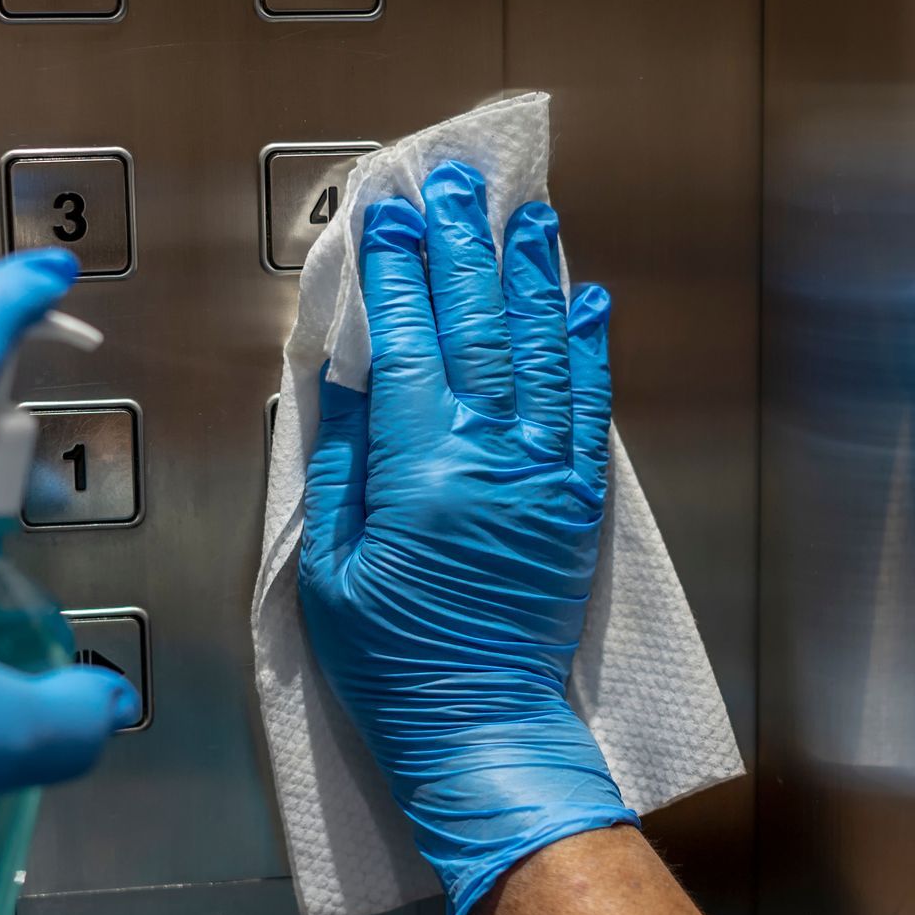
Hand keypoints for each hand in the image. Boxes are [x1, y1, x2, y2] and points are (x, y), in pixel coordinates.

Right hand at [298, 161, 635, 914]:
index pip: (408, 344)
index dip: (395, 272)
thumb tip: (346, 380)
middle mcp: (493, 460)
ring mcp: (546, 477)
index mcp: (421, 474)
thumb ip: (339, 466)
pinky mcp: (577, 501)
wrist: (482, 728)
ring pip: (540, 352)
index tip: (387, 214)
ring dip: (530, 276)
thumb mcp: (327, 570)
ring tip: (525, 216)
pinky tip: (584, 300)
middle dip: (462, 248)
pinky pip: (587, 406)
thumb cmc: (393, 662)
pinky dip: (587, 348)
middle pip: (479, 328)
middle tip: (454, 186)